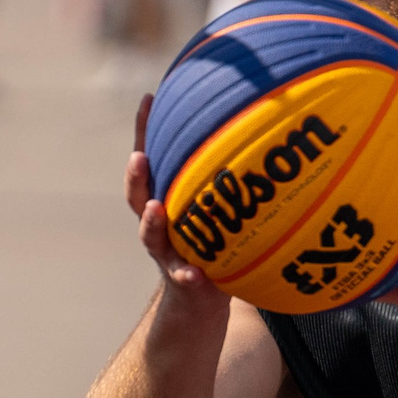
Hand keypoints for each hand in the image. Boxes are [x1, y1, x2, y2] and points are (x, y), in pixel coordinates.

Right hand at [127, 95, 229, 326]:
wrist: (198, 299)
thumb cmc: (212, 241)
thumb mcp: (215, 205)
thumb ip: (226, 174)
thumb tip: (261, 123)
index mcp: (166, 197)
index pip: (151, 160)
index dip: (145, 130)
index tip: (150, 98)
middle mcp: (158, 222)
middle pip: (137, 195)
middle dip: (136, 175)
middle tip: (139, 156)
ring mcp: (165, 251)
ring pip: (150, 235)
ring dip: (151, 222)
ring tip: (155, 209)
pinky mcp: (180, 278)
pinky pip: (181, 276)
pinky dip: (186, 274)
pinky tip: (195, 274)